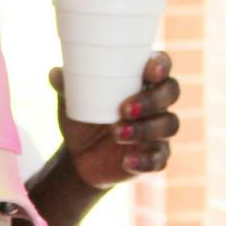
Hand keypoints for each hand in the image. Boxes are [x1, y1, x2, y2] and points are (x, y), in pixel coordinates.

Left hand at [53, 52, 180, 189]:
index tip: (149, 71)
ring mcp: (158, 130)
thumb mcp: (72, 101)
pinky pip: (159, 159)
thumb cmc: (84, 116)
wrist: (80, 155)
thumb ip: (66, 85)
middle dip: (151, 99)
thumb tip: (55, 74)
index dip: (161, 65)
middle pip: (170, 92)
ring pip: (168, 124)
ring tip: (116, 133)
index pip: (161, 65)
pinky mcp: (154, 156)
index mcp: (140, 80)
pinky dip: (145, 160)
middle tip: (124, 109)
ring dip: (145, 129)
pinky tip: (127, 160)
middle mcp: (156, 102)